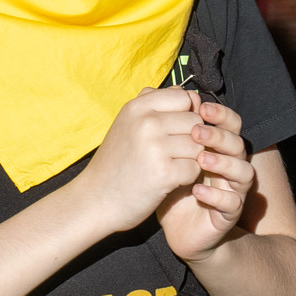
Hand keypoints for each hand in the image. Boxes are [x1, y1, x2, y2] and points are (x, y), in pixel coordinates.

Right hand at [79, 87, 208, 235]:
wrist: (95, 200)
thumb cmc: (118, 161)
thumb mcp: (130, 123)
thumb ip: (159, 105)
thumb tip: (194, 95)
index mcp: (138, 107)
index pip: (185, 97)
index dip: (186, 114)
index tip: (173, 130)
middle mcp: (146, 123)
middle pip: (196, 122)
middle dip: (190, 139)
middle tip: (168, 154)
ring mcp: (155, 147)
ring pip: (199, 145)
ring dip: (189, 159)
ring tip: (166, 166)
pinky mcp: (164, 173)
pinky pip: (195, 168)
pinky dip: (186, 177)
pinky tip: (167, 180)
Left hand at [158, 98, 257, 261]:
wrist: (172, 227)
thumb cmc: (170, 187)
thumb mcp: (162, 154)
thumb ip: (164, 125)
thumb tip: (159, 90)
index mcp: (217, 149)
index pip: (229, 124)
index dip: (219, 114)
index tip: (198, 106)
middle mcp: (230, 167)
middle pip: (239, 144)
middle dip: (220, 135)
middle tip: (197, 131)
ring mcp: (232, 190)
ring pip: (244, 172)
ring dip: (223, 163)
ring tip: (201, 159)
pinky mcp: (227, 213)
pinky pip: (232, 202)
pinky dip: (216, 195)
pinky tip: (197, 191)